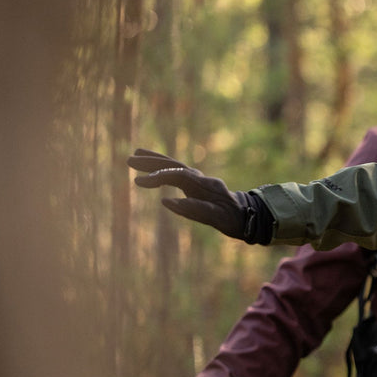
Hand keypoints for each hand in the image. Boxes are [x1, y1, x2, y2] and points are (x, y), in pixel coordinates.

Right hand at [128, 149, 269, 243]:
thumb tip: (166, 201)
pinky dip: (163, 168)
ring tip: (134, 157)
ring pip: (174, 165)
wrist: (247, 214)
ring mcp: (198, 179)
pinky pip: (176, 172)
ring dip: (155, 161)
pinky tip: (152, 169)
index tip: (137, 181)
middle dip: (152, 162)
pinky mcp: (196, 183)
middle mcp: (200, 178)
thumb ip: (193, 208)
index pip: (176, 175)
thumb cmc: (231, 218)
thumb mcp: (215, 217)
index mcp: (203, 185)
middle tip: (129, 160)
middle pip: (174, 165)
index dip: (157, 176)